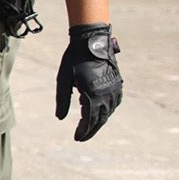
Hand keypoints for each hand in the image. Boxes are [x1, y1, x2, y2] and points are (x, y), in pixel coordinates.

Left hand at [56, 23, 121, 140]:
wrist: (92, 41)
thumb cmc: (74, 59)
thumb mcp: (63, 80)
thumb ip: (62, 100)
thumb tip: (60, 118)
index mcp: (93, 94)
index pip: (89, 120)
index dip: (83, 131)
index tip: (77, 138)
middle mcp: (107, 94)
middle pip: (100, 119)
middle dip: (91, 130)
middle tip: (81, 137)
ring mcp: (114, 89)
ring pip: (109, 112)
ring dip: (99, 121)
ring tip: (88, 126)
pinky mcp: (118, 83)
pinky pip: (115, 103)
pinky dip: (107, 110)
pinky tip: (100, 112)